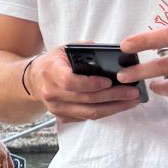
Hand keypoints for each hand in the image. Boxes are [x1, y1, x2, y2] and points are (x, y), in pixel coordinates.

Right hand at [24, 48, 143, 123]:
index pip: (70, 82)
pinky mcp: (63, 117)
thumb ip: (86, 51)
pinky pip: (88, 117)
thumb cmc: (54, 62)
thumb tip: (113, 54)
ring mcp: (57, 109)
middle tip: (133, 92)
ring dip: (114, 108)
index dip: (91, 83)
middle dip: (113, 96)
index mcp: (51, 72)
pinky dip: (106, 112)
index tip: (110, 81)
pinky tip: (119, 105)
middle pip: (86, 99)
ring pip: (89, 113)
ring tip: (132, 101)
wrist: (34, 80)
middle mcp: (52, 93)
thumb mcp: (65, 50)